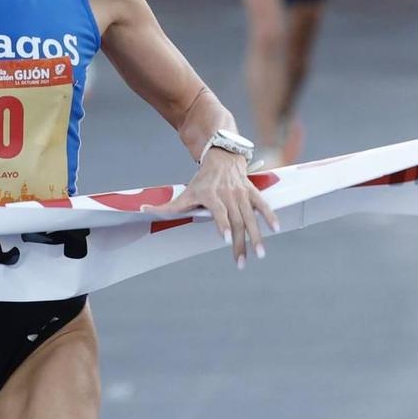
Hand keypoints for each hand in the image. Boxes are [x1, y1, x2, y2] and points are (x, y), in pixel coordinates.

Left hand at [143, 148, 278, 267]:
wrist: (222, 156)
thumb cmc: (201, 181)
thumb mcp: (184, 193)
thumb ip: (166, 207)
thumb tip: (141, 211)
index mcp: (211, 195)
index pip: (219, 211)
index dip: (223, 225)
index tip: (226, 239)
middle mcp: (228, 194)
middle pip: (236, 221)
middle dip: (240, 242)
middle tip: (242, 263)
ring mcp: (242, 193)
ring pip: (251, 217)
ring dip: (257, 236)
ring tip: (261, 254)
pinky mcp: (252, 192)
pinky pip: (262, 204)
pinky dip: (270, 215)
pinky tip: (276, 229)